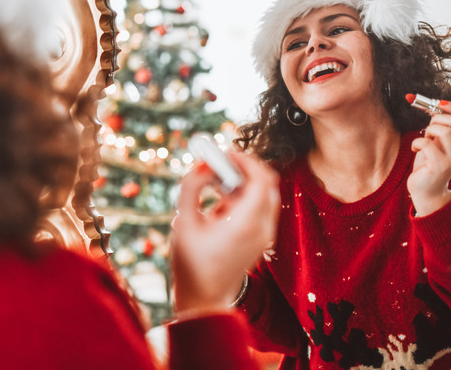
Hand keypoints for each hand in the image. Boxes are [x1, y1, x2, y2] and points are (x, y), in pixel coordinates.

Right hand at [170, 152, 279, 313]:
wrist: (204, 299)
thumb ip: (191, 187)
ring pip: (265, 195)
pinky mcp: (261, 240)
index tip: (224, 152)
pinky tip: (220, 201)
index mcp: (246, 223)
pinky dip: (245, 197)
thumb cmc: (190, 263)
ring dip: (245, 182)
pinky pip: (260, 208)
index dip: (245, 159)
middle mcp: (262, 228)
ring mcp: (265, 236)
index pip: (260, 178)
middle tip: (221, 162)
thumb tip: (204, 165)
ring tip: (215, 183)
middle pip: (268, 183)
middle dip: (246, 168)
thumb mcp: (183, 221)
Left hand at [408, 99, 450, 215]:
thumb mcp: (437, 142)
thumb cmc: (429, 163)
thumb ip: (439, 127)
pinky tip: (414, 149)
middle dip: (437, 118)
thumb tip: (431, 105)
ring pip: (445, 131)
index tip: (438, 104)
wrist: (426, 190)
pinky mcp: (441, 166)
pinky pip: (428, 144)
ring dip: (429, 130)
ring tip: (424, 139)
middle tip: (427, 128)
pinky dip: (417, 142)